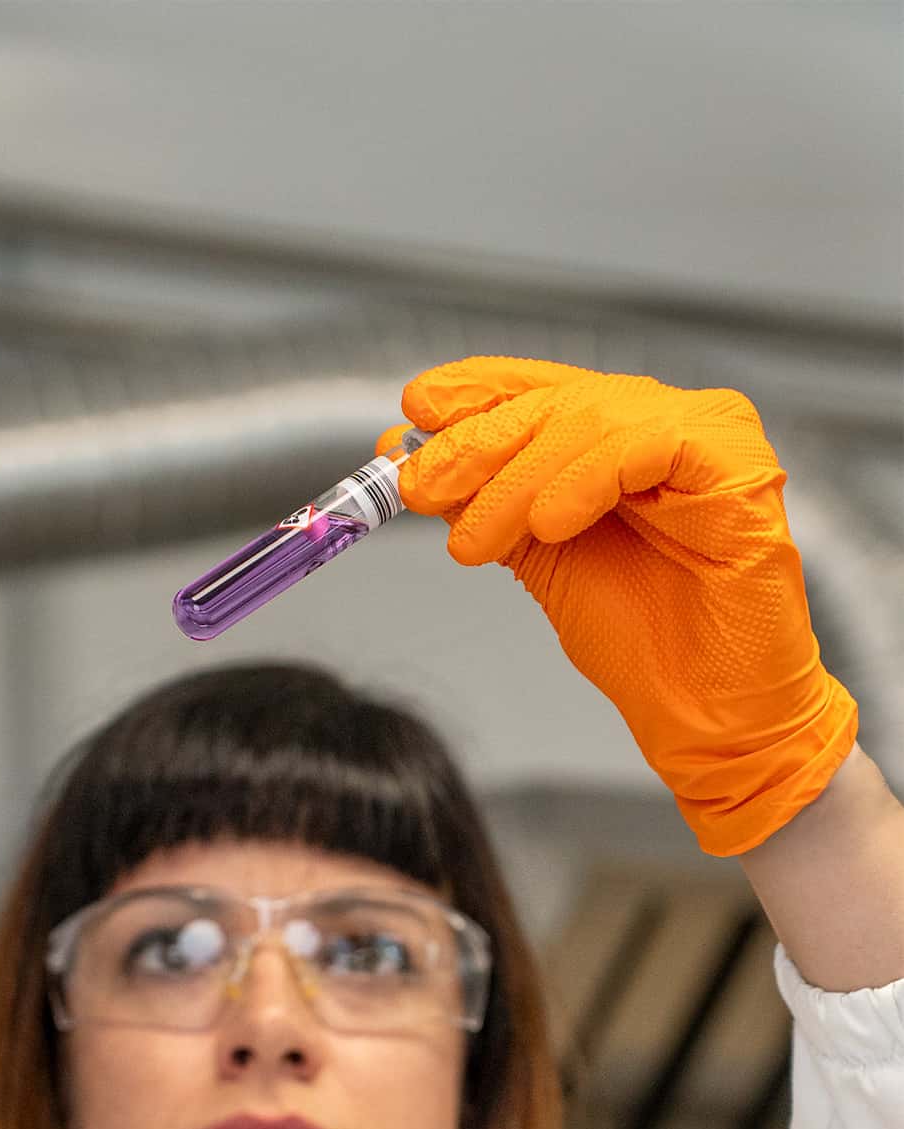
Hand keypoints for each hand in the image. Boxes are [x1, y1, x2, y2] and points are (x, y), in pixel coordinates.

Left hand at [378, 357, 857, 856]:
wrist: (707, 716)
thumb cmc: (645, 645)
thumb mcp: (542, 561)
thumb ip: (490, 505)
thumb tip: (414, 462)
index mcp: (624, 437)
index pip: (542, 388)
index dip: (477, 392)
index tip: (415, 412)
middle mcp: (668, 424)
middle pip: (558, 402)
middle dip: (478, 444)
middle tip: (421, 484)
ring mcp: (709, 438)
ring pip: (592, 420)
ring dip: (517, 480)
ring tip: (476, 539)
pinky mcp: (738, 466)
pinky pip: (646, 447)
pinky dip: (584, 481)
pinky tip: (548, 525)